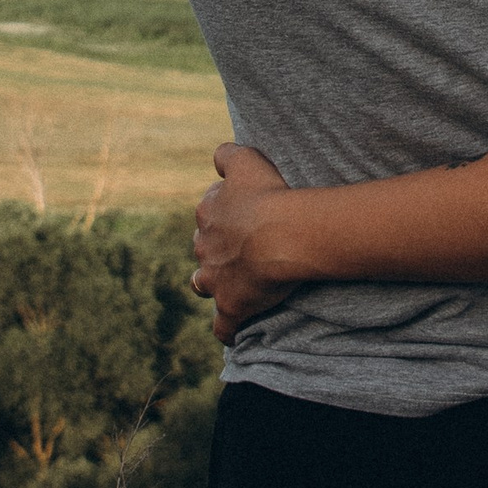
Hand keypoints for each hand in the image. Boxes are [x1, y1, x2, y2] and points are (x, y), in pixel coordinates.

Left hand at [192, 140, 297, 341]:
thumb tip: (218, 157)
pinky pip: (224, 326)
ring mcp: (216, 280)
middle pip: (204, 249)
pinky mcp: (231, 306)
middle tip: (244, 249)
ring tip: (232, 286)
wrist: (283, 234)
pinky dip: (227, 329)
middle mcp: (205, 247)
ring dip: (213, 285)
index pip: (209, 214)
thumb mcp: (248, 159)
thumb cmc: (270, 195)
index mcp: (208, 214)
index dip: (227, 216)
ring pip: (204, 284)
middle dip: (217, 249)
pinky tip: (233, 333)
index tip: (247, 217)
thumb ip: (227, 154)